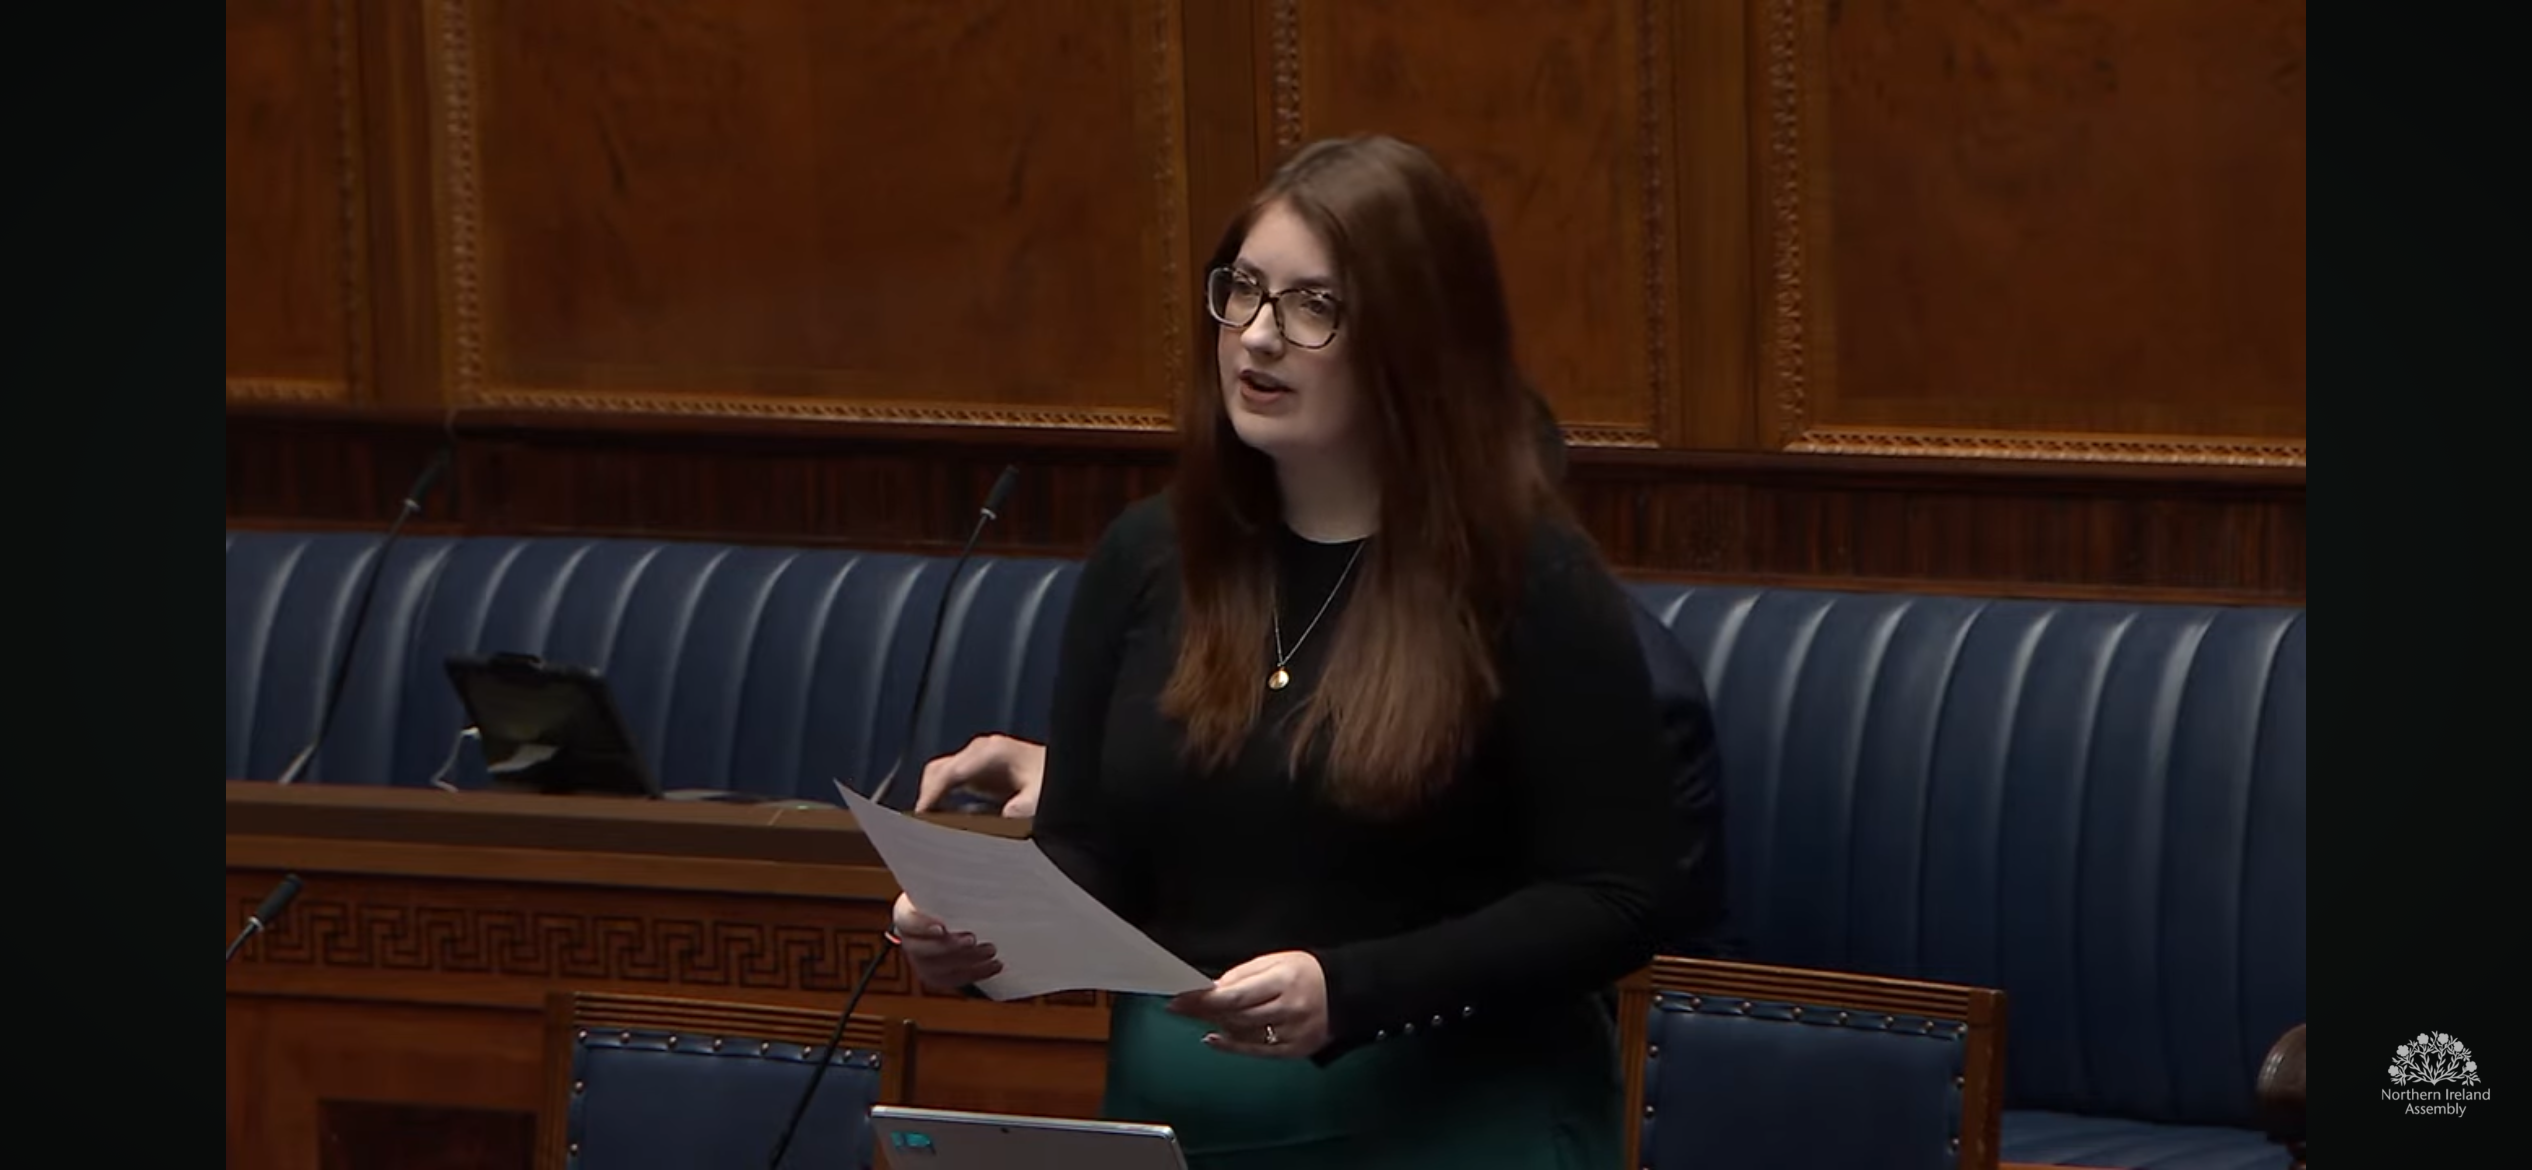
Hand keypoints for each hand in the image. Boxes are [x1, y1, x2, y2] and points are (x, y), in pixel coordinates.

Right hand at [891, 892, 1001, 989]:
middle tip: (973, 940)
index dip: (922, 926)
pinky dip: (975, 974)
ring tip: (990, 951)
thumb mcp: (948, 886)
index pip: (906, 921)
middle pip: (921, 950)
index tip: (942, 927)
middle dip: (949, 947)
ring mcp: (920, 960)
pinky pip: (952, 979)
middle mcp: (909, 939)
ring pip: (937, 968)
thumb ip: (954, 887)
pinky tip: (993, 966)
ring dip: (966, 962)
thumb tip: (974, 875)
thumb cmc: (951, 895)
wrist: (953, 911)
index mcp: (906, 912)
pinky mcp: (935, 974)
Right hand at [914, 734, 1046, 817]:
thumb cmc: (1055, 782)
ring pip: (940, 775)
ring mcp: (978, 756)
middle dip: (928, 797)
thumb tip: (995, 822)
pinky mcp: (979, 768)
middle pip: (938, 771)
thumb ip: (1015, 812)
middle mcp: (981, 749)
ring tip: (929, 826)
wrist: (1069, 771)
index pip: (949, 772)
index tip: (920, 818)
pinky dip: (942, 798)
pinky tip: (943, 818)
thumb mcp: (1038, 802)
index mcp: (992, 751)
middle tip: (921, 828)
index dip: (931, 796)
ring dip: (933, 798)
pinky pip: (951, 781)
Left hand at [1166, 951, 1328, 1058]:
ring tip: (1203, 1015)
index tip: (1178, 1000)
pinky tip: (1215, 1038)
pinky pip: (1256, 1052)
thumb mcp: (1276, 961)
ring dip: (1218, 1024)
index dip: (1203, 1000)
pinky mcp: (1295, 1050)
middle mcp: (1289, 1009)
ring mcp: (1293, 1033)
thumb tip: (1211, 989)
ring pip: (1244, 1033)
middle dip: (1204, 1012)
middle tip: (1180, 1008)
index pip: (1235, 995)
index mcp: (1284, 980)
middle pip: (1236, 1016)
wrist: (1345, 992)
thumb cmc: (1305, 973)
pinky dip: (1232, 1046)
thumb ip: (1242, 974)